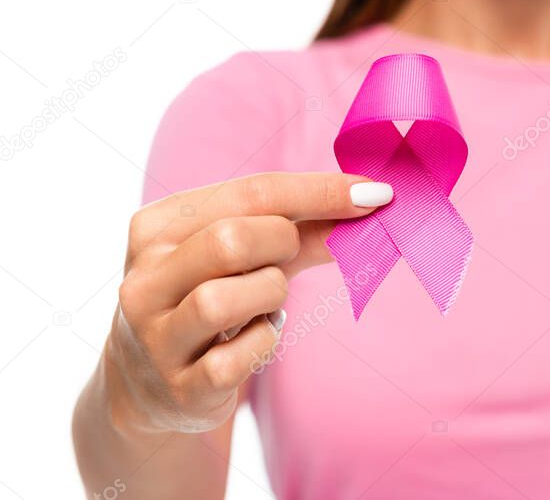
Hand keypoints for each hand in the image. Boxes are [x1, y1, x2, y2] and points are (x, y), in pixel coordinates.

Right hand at [103, 172, 391, 435]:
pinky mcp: (177, 388)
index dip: (320, 192)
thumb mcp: (250, 255)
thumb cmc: (213, 297)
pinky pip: (236, 360)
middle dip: (282, 246)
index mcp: (157, 228)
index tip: (375, 193)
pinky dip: (264, 344)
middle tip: (286, 259)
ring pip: (224, 301)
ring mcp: (153, 337)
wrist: (151, 386)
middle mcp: (143, 279)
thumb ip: (305, 228)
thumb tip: (370, 200)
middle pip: (232, 240)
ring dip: (269, 297)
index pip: (250, 192)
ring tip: (265, 303)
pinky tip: (255, 340)